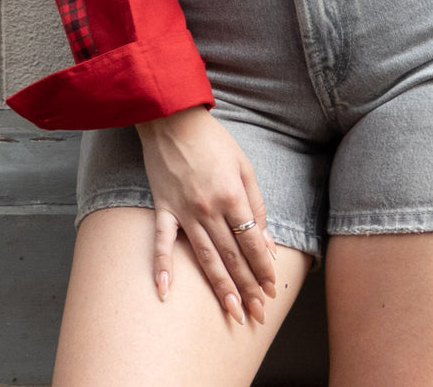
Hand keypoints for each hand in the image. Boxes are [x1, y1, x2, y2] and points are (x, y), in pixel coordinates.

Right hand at [135, 104, 278, 325]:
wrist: (173, 119)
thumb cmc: (214, 141)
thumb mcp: (244, 166)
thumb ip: (256, 204)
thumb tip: (266, 241)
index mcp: (233, 195)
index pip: (252, 241)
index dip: (263, 267)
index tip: (271, 290)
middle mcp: (209, 208)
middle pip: (231, 256)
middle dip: (247, 287)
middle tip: (257, 314)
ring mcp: (184, 211)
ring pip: (205, 258)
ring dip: (220, 288)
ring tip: (231, 313)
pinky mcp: (162, 209)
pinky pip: (161, 243)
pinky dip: (162, 268)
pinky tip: (164, 293)